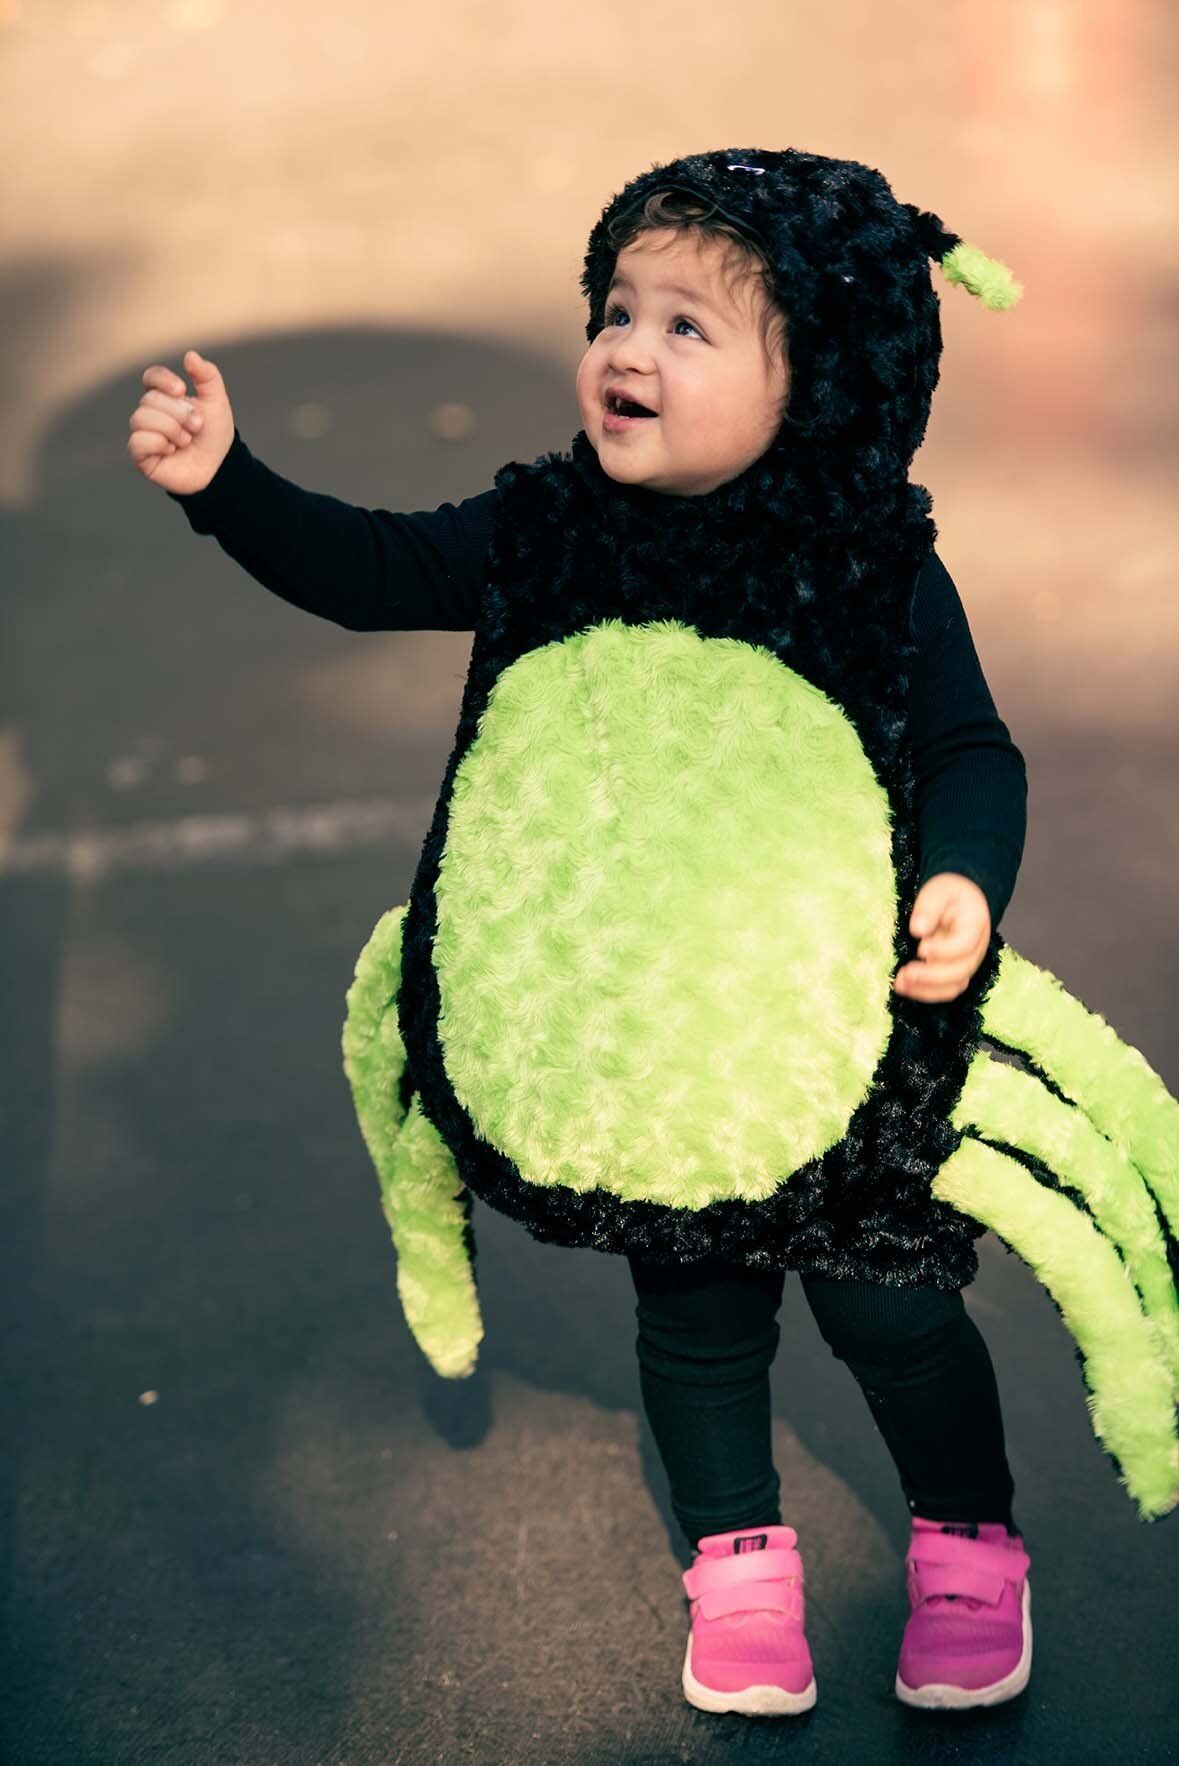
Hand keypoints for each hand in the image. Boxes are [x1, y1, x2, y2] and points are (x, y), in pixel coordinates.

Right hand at [126, 348, 234, 493]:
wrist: (218, 468)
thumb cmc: (214, 436)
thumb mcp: (216, 403)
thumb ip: (207, 376)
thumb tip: (190, 355)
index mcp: (165, 397)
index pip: (151, 378)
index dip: (162, 379)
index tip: (181, 389)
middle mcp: (150, 413)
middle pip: (150, 399)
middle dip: (178, 412)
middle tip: (197, 425)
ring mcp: (144, 434)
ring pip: (141, 418)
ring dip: (171, 428)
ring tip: (186, 440)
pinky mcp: (141, 456)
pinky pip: (137, 441)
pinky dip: (159, 444)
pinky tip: (172, 451)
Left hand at [894, 872, 990, 1003]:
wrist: (961, 903)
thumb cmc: (949, 895)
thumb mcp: (938, 891)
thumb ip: (929, 907)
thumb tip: (918, 929)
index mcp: (975, 924)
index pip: (965, 943)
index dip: (944, 951)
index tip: (921, 948)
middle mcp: (976, 949)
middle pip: (961, 970)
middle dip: (931, 976)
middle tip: (905, 972)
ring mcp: (968, 963)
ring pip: (954, 986)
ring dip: (926, 990)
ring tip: (900, 985)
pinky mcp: (956, 973)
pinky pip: (945, 990)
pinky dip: (925, 993)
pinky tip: (904, 988)